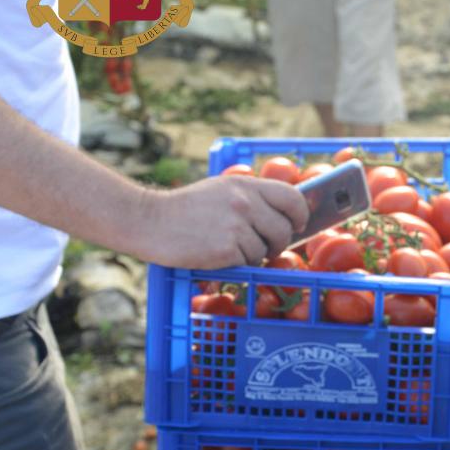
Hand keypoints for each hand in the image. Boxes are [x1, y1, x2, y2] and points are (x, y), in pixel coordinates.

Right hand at [130, 176, 309, 268]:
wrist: (149, 220)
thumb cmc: (185, 208)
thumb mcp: (221, 189)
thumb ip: (251, 197)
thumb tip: (284, 213)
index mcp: (246, 185)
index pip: (292, 197)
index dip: (300, 214)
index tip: (297, 224)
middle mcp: (245, 203)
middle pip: (284, 229)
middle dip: (278, 243)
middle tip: (265, 247)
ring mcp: (236, 226)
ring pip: (265, 250)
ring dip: (253, 256)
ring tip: (231, 249)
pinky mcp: (226, 249)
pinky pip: (247, 263)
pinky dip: (237, 265)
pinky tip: (219, 256)